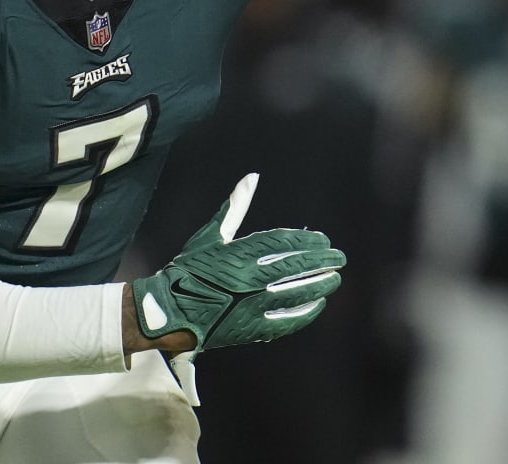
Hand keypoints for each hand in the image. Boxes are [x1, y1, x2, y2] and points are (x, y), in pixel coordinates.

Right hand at [130, 173, 344, 353]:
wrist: (167, 310)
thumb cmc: (188, 270)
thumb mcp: (210, 236)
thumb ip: (234, 208)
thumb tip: (251, 178)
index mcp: (239, 253)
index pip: (283, 243)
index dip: (307, 241)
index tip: (323, 240)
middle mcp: (248, 279)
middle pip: (294, 267)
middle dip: (320, 262)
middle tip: (340, 258)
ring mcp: (250, 305)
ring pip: (294, 293)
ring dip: (318, 286)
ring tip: (335, 279)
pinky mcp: (249, 328)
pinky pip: (284, 320)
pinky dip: (303, 313)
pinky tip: (318, 304)